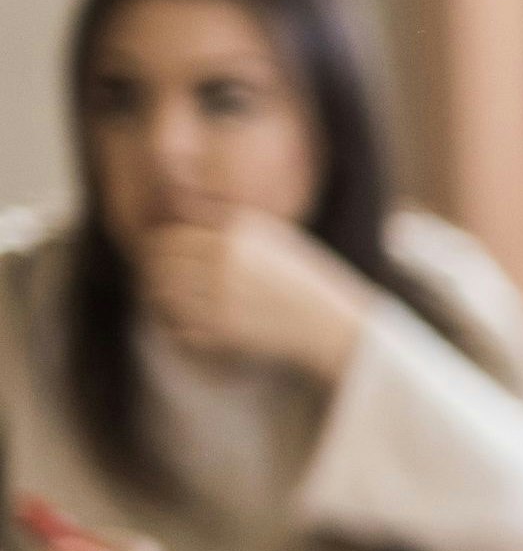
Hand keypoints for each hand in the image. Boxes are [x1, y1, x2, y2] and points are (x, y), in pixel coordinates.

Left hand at [135, 208, 374, 379]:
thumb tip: (182, 218)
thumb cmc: (306, 283)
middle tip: (166, 288)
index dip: (161, 251)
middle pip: (162, 263)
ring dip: (166, 303)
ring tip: (180, 310)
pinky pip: (180, 329)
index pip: (171, 236)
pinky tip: (198, 333)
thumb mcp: (274, 240)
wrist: (335, 325)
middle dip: (159, 276)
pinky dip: (182, 333)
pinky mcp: (224, 330)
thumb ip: (230, 226)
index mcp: (236, 233)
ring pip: (164, 295)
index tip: (166, 265)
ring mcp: (222, 295)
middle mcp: (225, 259)